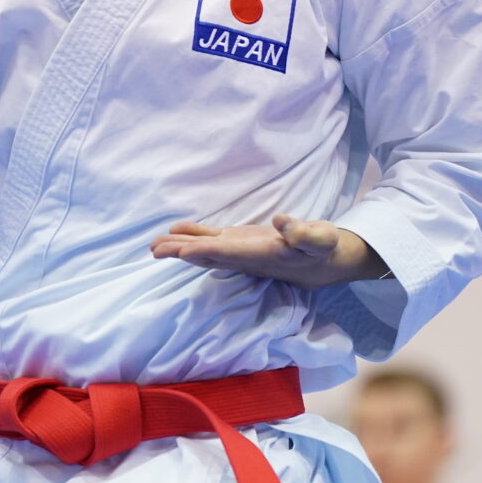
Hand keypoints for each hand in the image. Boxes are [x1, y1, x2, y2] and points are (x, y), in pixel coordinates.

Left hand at [150, 215, 388, 287]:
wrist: (328, 261)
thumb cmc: (325, 249)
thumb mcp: (322, 239)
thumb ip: (305, 233)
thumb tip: (282, 221)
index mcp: (263, 256)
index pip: (229, 254)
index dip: (205, 252)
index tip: (182, 251)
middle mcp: (246, 258)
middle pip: (208, 256)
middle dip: (181, 253)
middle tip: (154, 250)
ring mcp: (241, 251)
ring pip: (206, 250)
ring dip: (180, 247)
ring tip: (153, 246)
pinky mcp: (241, 243)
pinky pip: (213, 241)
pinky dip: (193, 236)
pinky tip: (175, 232)